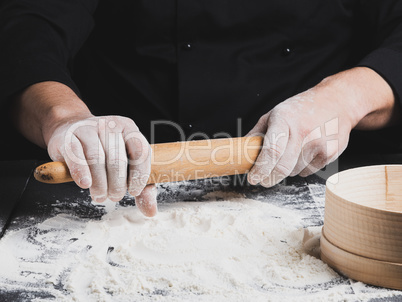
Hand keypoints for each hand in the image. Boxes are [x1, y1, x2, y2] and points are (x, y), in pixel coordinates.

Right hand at [46, 115, 156, 215]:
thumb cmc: (103, 151)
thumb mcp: (126, 165)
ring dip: (100, 184)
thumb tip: (150, 211)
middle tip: (114, 196)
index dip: (139, 175)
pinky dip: (81, 173)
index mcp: (129, 129)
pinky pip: (76, 156)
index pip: (140, 151)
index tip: (134, 191)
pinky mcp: (68, 136)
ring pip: (97, 159)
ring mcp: (88, 128)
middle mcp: (110, 125)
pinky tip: (85, 184)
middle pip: (117, 159)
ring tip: (100, 195)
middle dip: (117, 184)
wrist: (70, 129)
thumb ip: (141, 187)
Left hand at [247, 67, 395, 186]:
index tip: (253, 178)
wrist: (337, 101)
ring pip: (293, 172)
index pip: (271, 151)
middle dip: (268, 178)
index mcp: (285, 120)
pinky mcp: (330, 153)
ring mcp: (319, 143)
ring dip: (286, 170)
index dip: (261, 169)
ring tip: (290, 153)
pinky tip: (304, 152)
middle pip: (282, 168)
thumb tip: (240, 154)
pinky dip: (300, 168)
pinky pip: (307, 172)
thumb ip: (257, 134)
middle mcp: (303, 132)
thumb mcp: (274, 114)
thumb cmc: (300, 109)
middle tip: (262, 180)